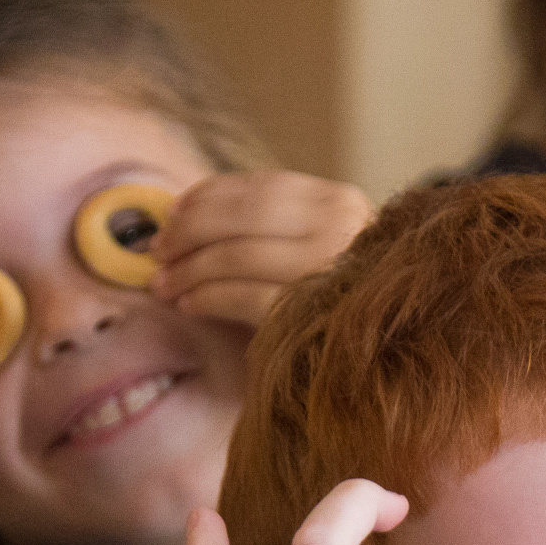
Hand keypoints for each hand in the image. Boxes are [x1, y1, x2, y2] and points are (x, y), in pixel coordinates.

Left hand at [154, 170, 372, 328]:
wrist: (388, 357)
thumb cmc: (337, 299)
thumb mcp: (315, 246)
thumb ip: (267, 224)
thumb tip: (183, 213)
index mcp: (340, 203)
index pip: (262, 187)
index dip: (207, 196)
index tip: (171, 213)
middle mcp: (341, 230)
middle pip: (245, 216)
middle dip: (191, 231)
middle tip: (157, 252)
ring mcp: (330, 271)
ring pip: (240, 255)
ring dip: (190, 270)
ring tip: (163, 285)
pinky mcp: (314, 312)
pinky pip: (246, 298)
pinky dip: (210, 299)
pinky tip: (190, 305)